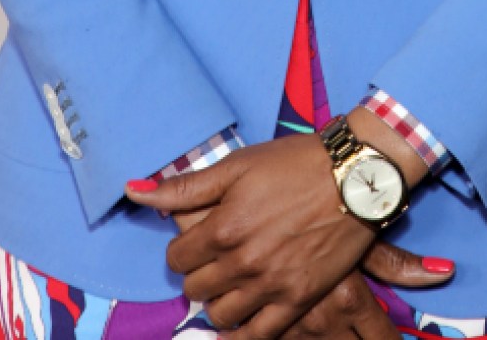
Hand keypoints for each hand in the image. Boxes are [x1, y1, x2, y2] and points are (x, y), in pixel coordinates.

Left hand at [125, 136, 453, 338]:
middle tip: (213, 262)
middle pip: (196, 289)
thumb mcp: (237, 165)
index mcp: (223, 227)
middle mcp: (243, 262)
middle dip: (198, 275)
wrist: (352, 177)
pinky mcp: (297, 299)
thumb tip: (134, 191)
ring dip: (218, 302)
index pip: (177, 259)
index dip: (182, 251)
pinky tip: (241, 322)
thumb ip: (185, 187)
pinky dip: (242, 334)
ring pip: (221, 315)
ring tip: (230, 285)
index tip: (195, 243)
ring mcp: (271, 285)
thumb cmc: (293, 163)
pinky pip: (258, 335)